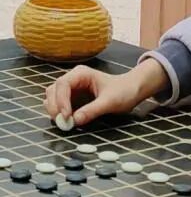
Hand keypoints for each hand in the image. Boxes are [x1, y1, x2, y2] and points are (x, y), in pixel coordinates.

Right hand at [43, 58, 169, 126]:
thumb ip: (93, 110)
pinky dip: (59, 114)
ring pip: (52, 98)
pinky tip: (68, 120)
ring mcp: (71, 89)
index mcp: (82, 74)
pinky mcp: (72, 99)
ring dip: (55, 111)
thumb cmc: (124, 91)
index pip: (62, 84)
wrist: (132, 90)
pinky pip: (58, 106)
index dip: (60, 101)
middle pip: (53, 91)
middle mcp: (74, 79)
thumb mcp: (110, 101)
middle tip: (63, 122)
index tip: (66, 116)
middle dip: (55, 107)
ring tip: (66, 122)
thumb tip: (74, 120)